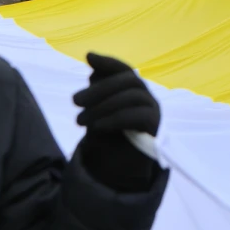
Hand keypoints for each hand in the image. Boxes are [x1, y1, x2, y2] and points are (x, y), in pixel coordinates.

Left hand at [72, 53, 160, 191]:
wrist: (117, 171)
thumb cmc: (107, 139)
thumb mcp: (96, 112)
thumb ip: (96, 90)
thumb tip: (92, 62)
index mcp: (133, 91)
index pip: (125, 70)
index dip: (109, 62)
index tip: (88, 57)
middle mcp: (146, 98)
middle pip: (129, 81)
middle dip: (100, 88)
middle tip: (74, 101)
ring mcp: (153, 111)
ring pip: (133, 96)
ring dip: (103, 105)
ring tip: (80, 120)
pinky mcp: (155, 129)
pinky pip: (138, 116)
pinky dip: (115, 118)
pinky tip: (97, 125)